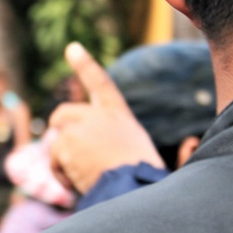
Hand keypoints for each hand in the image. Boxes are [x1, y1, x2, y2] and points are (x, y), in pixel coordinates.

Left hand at [49, 43, 164, 193]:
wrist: (133, 186)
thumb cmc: (142, 173)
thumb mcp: (139, 149)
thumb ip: (125, 139)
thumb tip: (179, 140)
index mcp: (117, 113)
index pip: (99, 82)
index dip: (84, 64)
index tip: (71, 47)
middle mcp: (95, 115)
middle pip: (62, 114)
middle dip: (59, 130)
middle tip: (68, 150)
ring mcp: (77, 127)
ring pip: (56, 142)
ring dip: (64, 160)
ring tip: (88, 174)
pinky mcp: (64, 142)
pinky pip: (53, 160)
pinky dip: (60, 174)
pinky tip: (78, 182)